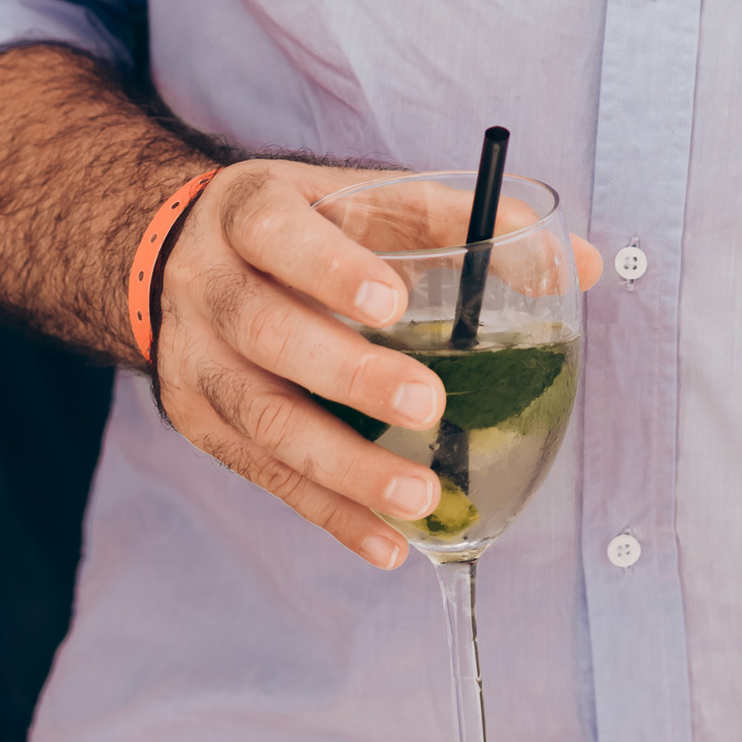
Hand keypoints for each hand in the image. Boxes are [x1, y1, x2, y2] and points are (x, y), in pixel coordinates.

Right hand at [0, 50, 592, 575]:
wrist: (164, 255)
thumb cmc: (297, 227)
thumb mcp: (355, 197)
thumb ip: (458, 222)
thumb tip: (577, 262)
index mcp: (250, 213)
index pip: (278, 233)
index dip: (328, 266)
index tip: (392, 300)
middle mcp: (210, 287)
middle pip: (268, 332)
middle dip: (347, 373)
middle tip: (428, 401)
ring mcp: (197, 362)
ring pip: (264, 421)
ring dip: (344, 467)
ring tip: (419, 498)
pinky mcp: (202, 423)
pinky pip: (267, 477)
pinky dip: (329, 514)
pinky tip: (388, 545)